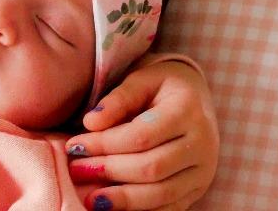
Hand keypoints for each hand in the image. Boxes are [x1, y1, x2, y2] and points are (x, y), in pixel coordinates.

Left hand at [65, 60, 218, 209]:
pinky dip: (141, 210)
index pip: (141, 136)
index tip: (74, 146)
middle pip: (151, 168)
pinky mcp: (199, 189)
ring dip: (123, 200)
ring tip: (90, 198)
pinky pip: (171, 208)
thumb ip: (118, 99)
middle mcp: (202, 145)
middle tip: (76, 170)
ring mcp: (203, 171)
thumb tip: (90, 123)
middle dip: (109, 171)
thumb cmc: (161, 85)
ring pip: (162, 194)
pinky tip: (115, 208)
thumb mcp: (140, 79)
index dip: (105, 144)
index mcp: (188, 111)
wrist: (196, 97)